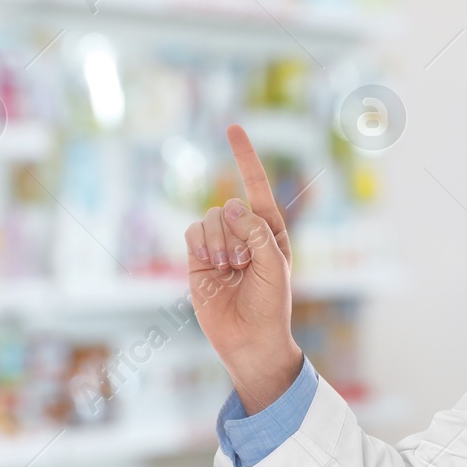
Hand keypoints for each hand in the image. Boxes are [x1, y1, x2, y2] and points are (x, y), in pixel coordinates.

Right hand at [185, 124, 303, 413]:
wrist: (249, 339)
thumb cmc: (271, 304)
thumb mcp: (274, 265)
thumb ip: (256, 232)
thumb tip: (231, 205)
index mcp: (270, 229)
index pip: (256, 185)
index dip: (244, 157)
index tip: (232, 127)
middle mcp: (244, 231)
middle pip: (230, 207)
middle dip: (236, 236)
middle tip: (244, 267)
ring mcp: (220, 243)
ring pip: (210, 219)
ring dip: (219, 245)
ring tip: (229, 272)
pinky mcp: (198, 256)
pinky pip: (192, 232)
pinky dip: (201, 246)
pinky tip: (211, 267)